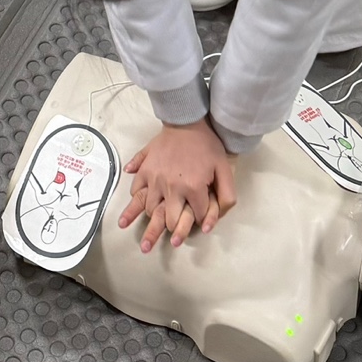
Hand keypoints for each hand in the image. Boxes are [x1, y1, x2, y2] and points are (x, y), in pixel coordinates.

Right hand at [119, 118, 236, 251]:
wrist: (187, 122)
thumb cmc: (208, 146)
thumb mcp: (226, 171)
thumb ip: (226, 198)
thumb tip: (210, 224)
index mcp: (193, 188)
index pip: (197, 217)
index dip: (202, 221)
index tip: (201, 221)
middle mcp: (172, 187)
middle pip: (170, 220)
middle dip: (173, 232)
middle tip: (171, 240)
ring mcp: (155, 178)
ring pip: (150, 209)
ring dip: (153, 220)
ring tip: (149, 234)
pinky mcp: (144, 169)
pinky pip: (136, 189)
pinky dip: (135, 201)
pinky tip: (134, 209)